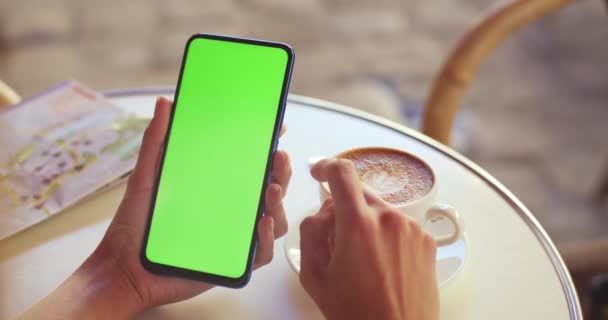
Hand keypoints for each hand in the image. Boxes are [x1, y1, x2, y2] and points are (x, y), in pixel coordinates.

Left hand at [88, 97, 290, 310]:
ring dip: (279, 203)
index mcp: (215, 186)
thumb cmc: (134, 223)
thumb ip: (156, 140)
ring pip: (274, 218)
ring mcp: (234, 235)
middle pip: (269, 188)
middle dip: (281, 171)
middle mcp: (230, 208)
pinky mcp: (233, 262)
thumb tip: (165, 102)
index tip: (277, 128)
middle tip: (279, 157)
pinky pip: (261, 252)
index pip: (250, 164)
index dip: (268, 147)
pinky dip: (267, 238)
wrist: (123, 269)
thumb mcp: (146, 176)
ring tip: (272, 190)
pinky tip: (263, 223)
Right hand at [299, 159, 438, 319]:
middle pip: (360, 193)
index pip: (342, 173)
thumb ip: (310, 232)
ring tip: (362, 260)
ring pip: (379, 210)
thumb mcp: (314, 275)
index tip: (320, 172)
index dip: (326, 166)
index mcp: (358, 224)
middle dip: (344, 208)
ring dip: (366, 224)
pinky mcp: (426, 240)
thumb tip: (321, 212)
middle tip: (336, 240)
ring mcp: (411, 229)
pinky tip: (382, 264)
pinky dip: (386, 235)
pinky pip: (398, 225)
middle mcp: (389, 219)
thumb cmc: (357, 313)